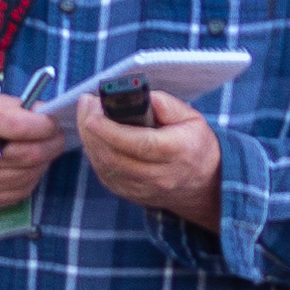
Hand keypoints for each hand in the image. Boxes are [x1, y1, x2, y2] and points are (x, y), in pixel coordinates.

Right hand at [0, 92, 61, 212]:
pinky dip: (31, 177)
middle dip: (52, 143)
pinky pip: (22, 191)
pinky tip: (26, 166)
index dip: (47, 124)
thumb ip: (15, 107)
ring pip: (31, 175)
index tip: (53, 120)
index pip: (24, 126)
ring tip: (41, 149)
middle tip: (57, 135)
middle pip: (32, 155)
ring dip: (43, 161)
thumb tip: (48, 115)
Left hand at [76, 90, 222, 230]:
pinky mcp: (128, 194)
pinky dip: (94, 152)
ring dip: (89, 139)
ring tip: (88, 115)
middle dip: (92, 129)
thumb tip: (137, 95)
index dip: (110, 129)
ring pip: (104, 165)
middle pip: (114, 155)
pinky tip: (94, 135)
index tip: (93, 111)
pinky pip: (103, 173)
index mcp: (177, 151)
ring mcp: (142, 188)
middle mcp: (159, 175)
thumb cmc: (195, 144)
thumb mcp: (191, 117)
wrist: (203, 185)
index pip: (139, 143)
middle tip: (86, 104)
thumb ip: (165, 104)